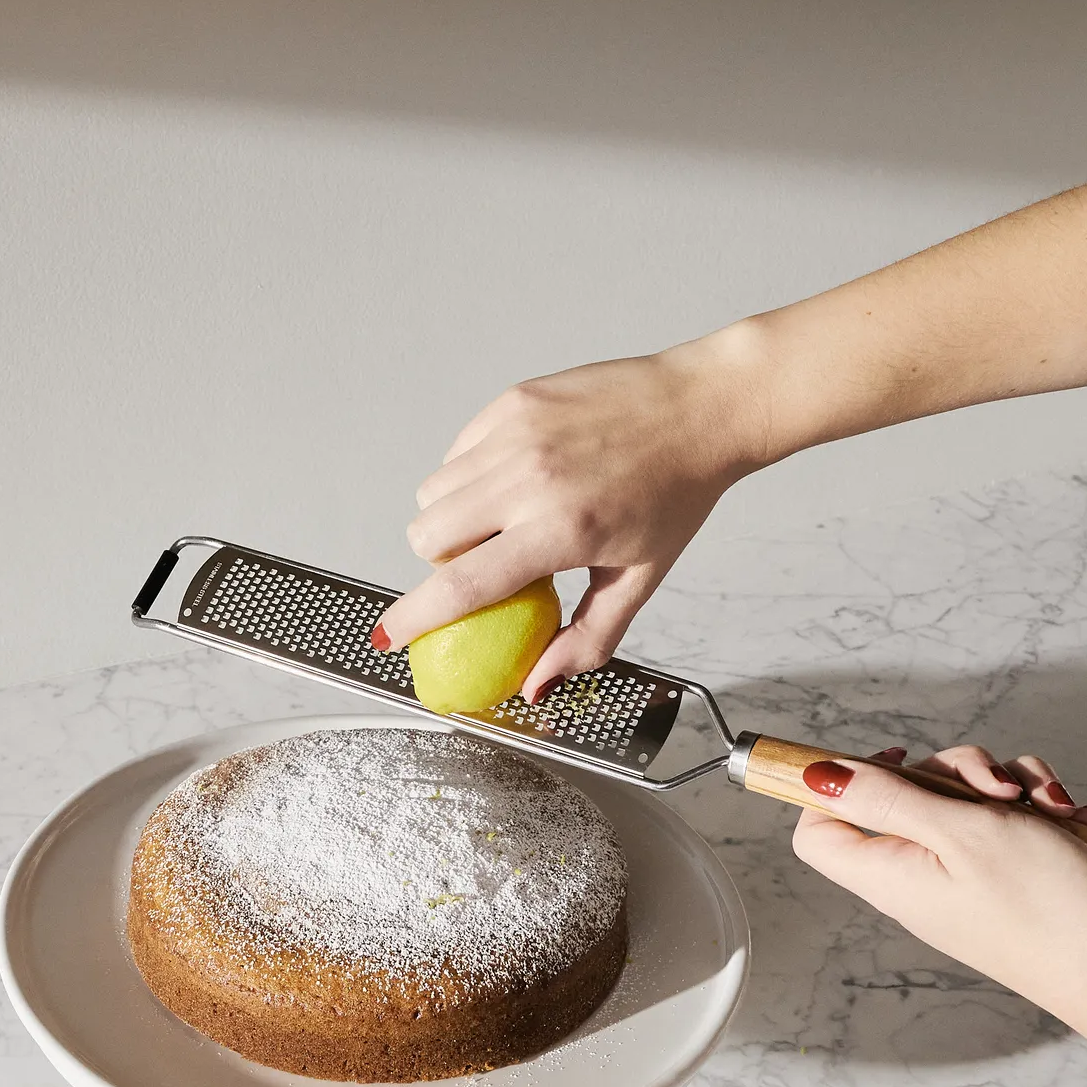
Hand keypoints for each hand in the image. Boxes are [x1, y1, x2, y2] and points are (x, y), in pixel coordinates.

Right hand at [372, 329, 769, 698]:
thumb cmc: (675, 494)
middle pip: (427, 536)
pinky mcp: (512, 402)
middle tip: (485, 564)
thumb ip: (586, 639)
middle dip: (440, 562)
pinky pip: (456, 451)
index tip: (387, 637)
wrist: (699, 410)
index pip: (461, 586)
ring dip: (451, 519)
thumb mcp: (638, 579)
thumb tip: (538, 684)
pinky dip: (469, 475)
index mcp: (559, 530)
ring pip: (433, 492)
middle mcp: (527, 479)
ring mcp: (515, 434)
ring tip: (502, 520)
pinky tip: (514, 479)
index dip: (413, 618)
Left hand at [790, 744, 1086, 1041]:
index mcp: (888, 873)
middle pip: (902, 797)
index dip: (840, 786)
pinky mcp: (1002, 879)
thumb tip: (815, 775)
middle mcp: (916, 877)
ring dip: (1010, 787)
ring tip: (1048, 808)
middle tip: (997, 789)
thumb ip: (888, 798)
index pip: (818, 828)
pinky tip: (1070, 821)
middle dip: (956, 772)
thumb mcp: (961, 832)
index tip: (891, 761)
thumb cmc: (1045, 907)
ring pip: (962, 800)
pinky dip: (1037, 813)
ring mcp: (961, 878)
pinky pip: (1004, 823)